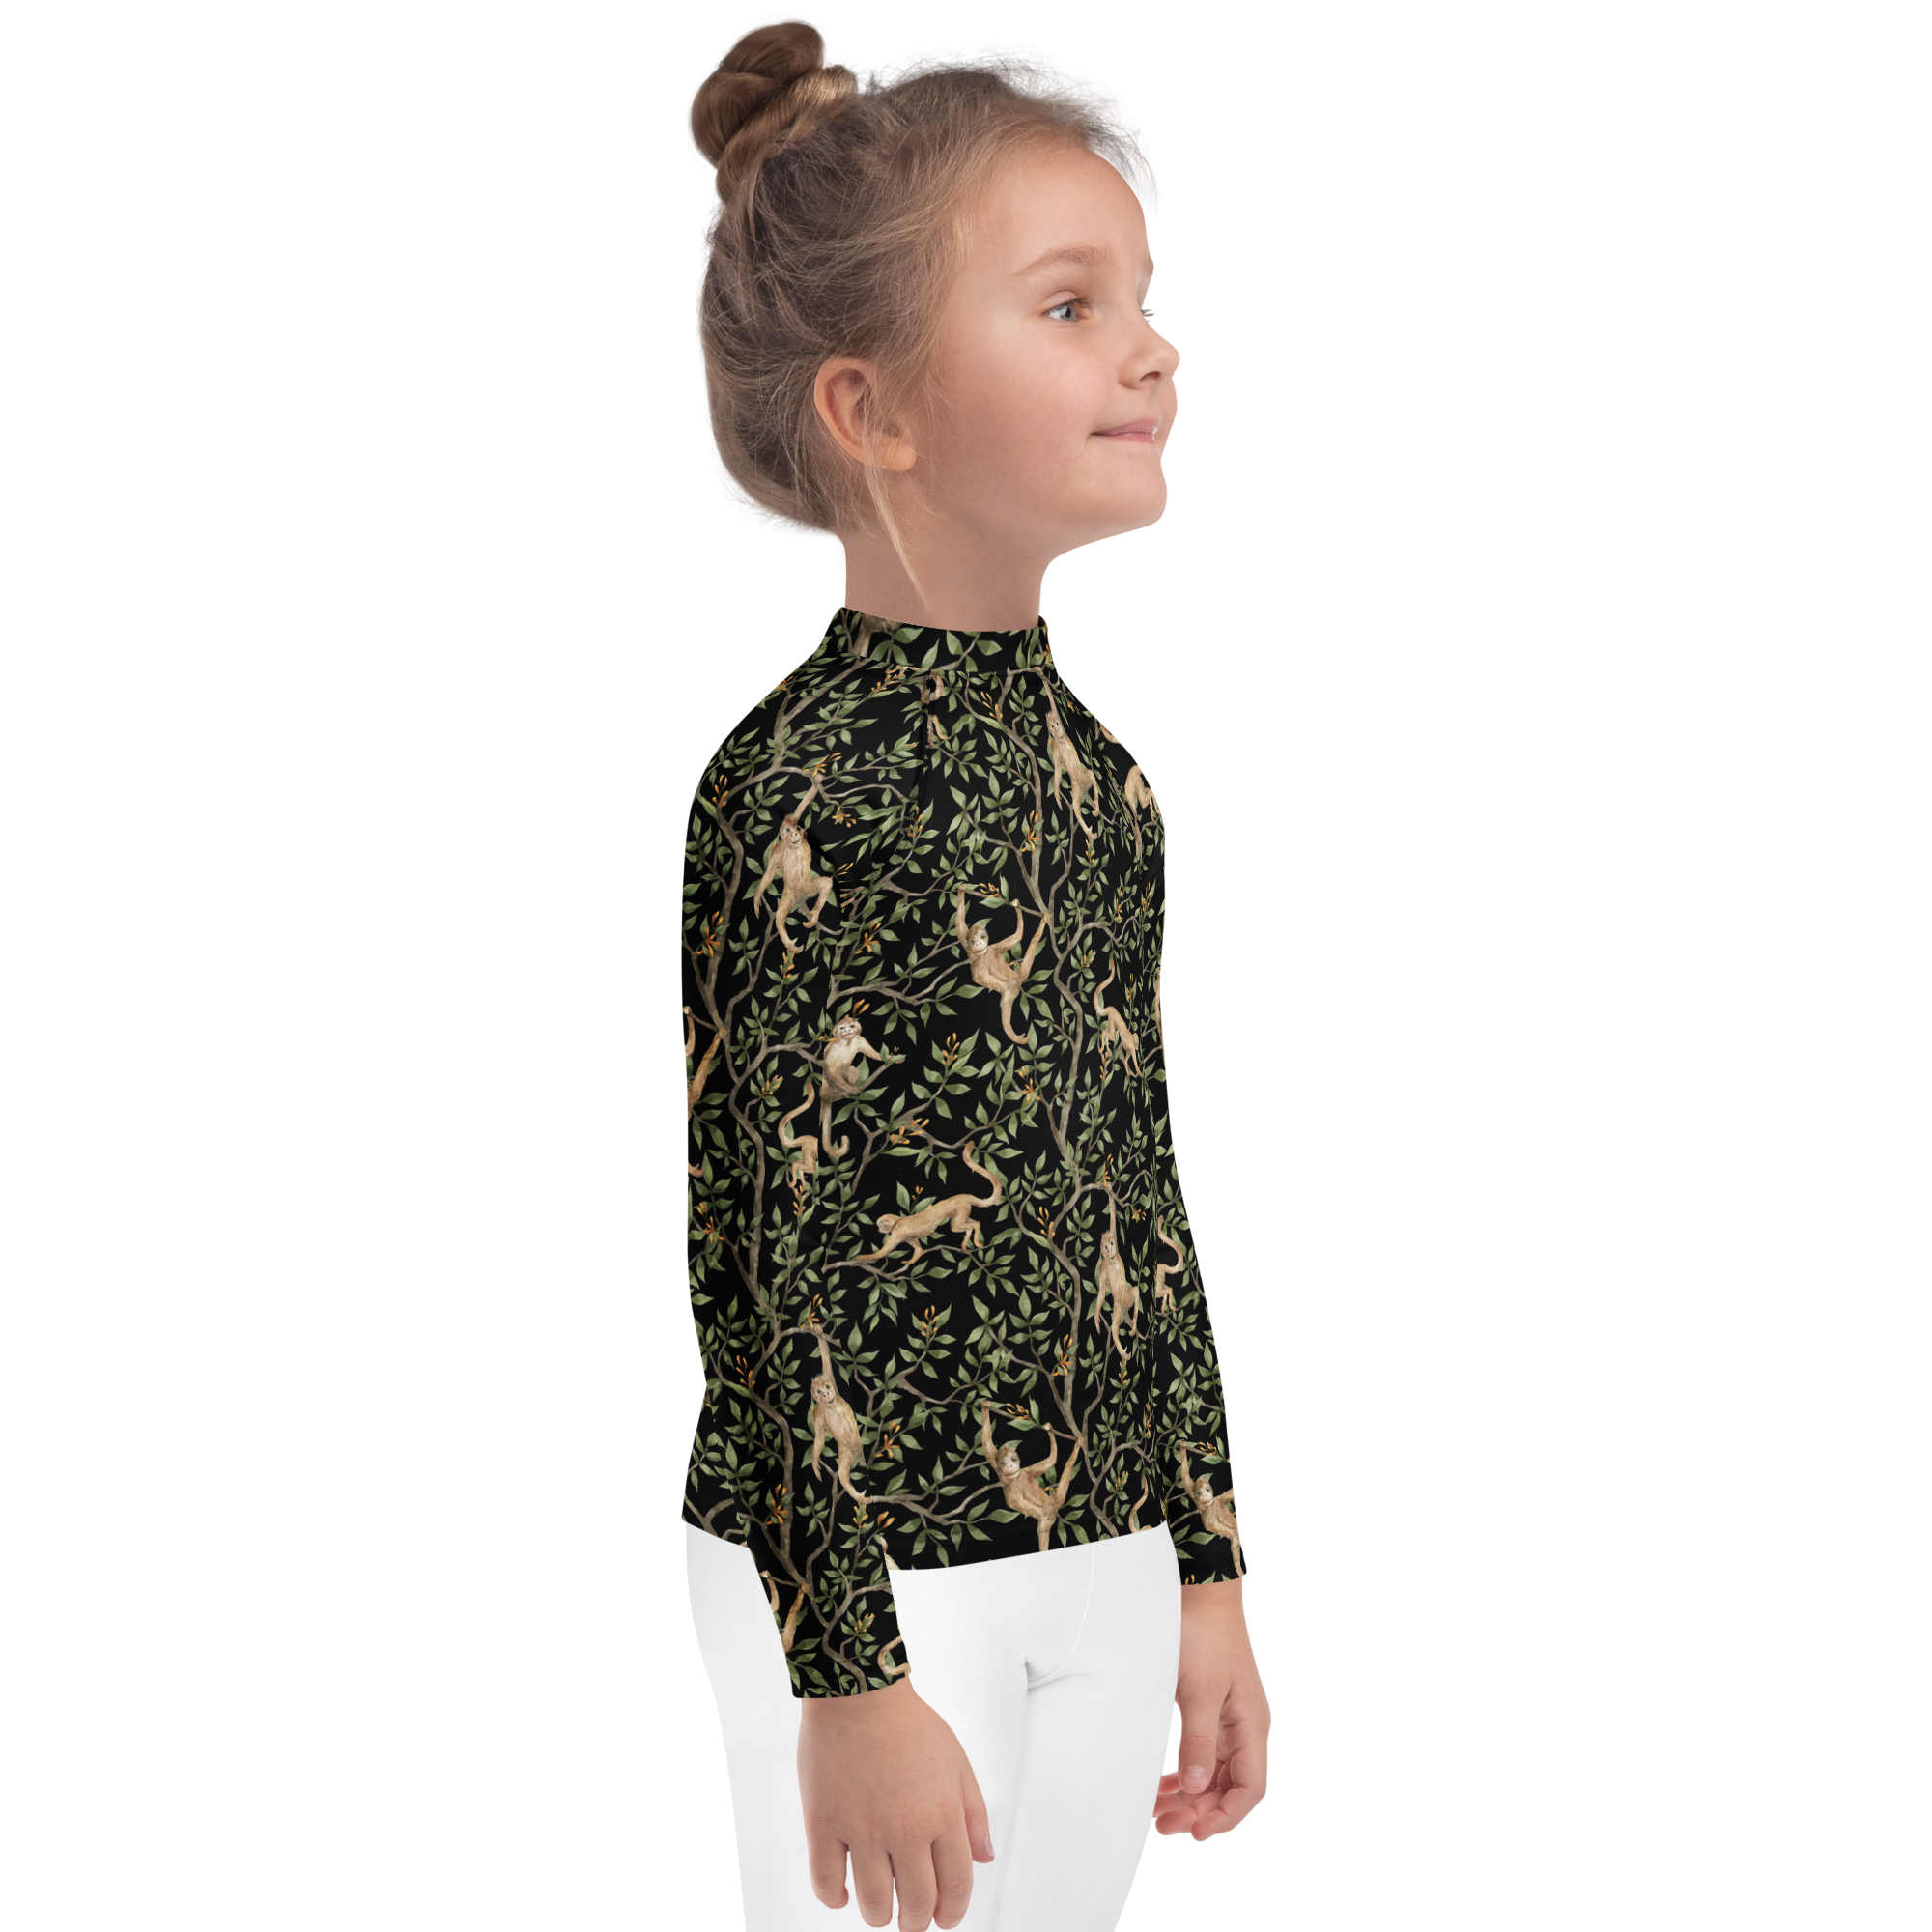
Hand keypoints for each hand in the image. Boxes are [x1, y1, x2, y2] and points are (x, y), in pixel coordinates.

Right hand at [798, 1676, 995, 1929]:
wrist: (858, 1693)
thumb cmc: (909, 1723)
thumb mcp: (956, 1761)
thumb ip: (973, 1813)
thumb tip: (985, 1859)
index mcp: (942, 1815)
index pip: (955, 1886)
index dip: (952, 1912)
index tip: (944, 1919)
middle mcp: (905, 1830)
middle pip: (915, 1903)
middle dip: (916, 1921)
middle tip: (911, 1919)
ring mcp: (862, 1830)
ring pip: (873, 1903)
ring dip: (879, 1915)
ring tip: (880, 1908)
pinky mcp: (823, 1825)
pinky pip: (826, 1882)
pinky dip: (835, 1898)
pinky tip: (843, 1894)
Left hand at [1153, 1579, 1269, 1842]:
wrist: (1199, 1593)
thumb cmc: (1203, 1638)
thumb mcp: (1199, 1691)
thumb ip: (1199, 1740)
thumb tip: (1197, 1789)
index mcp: (1251, 1725)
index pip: (1250, 1787)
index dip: (1227, 1815)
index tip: (1197, 1832)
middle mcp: (1243, 1727)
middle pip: (1230, 1785)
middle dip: (1202, 1811)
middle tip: (1166, 1826)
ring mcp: (1226, 1719)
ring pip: (1214, 1773)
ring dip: (1191, 1796)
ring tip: (1160, 1814)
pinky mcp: (1207, 1709)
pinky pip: (1201, 1753)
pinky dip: (1184, 1773)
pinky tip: (1164, 1785)